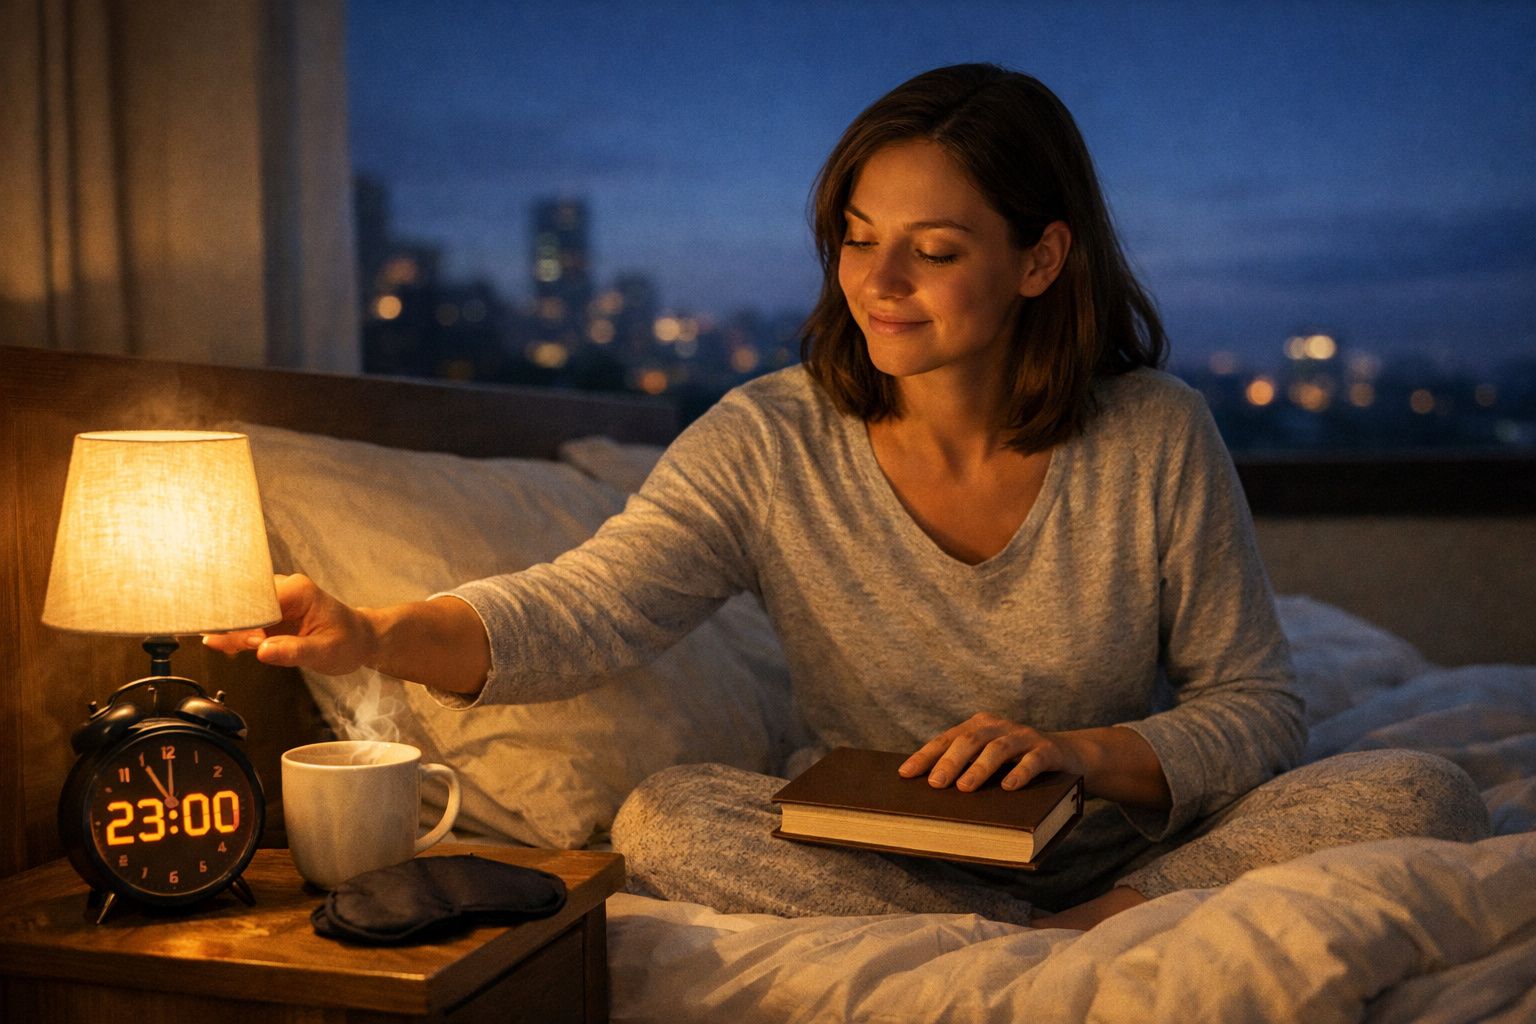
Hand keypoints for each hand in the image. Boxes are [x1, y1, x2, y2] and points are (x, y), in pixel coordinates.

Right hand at [203, 573, 376, 675]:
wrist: (359, 640)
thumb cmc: (348, 642)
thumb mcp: (326, 651)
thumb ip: (294, 650)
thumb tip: (263, 650)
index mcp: (298, 591)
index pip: (258, 599)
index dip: (243, 618)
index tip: (230, 634)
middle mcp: (284, 590)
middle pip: (246, 603)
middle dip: (230, 621)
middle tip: (213, 638)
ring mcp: (276, 602)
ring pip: (244, 612)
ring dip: (230, 628)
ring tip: (212, 639)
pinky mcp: (272, 616)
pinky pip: (249, 623)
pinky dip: (236, 634)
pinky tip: (218, 641)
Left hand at [898, 712, 1086, 791]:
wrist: (1070, 756)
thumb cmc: (1018, 764)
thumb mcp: (991, 764)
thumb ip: (967, 770)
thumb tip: (933, 795)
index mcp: (978, 727)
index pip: (946, 739)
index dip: (925, 756)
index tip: (905, 773)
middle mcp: (999, 727)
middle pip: (970, 740)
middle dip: (950, 761)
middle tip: (934, 783)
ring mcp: (1024, 736)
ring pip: (998, 748)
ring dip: (980, 768)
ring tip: (965, 788)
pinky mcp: (1048, 750)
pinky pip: (1033, 761)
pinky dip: (1020, 773)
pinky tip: (1009, 787)